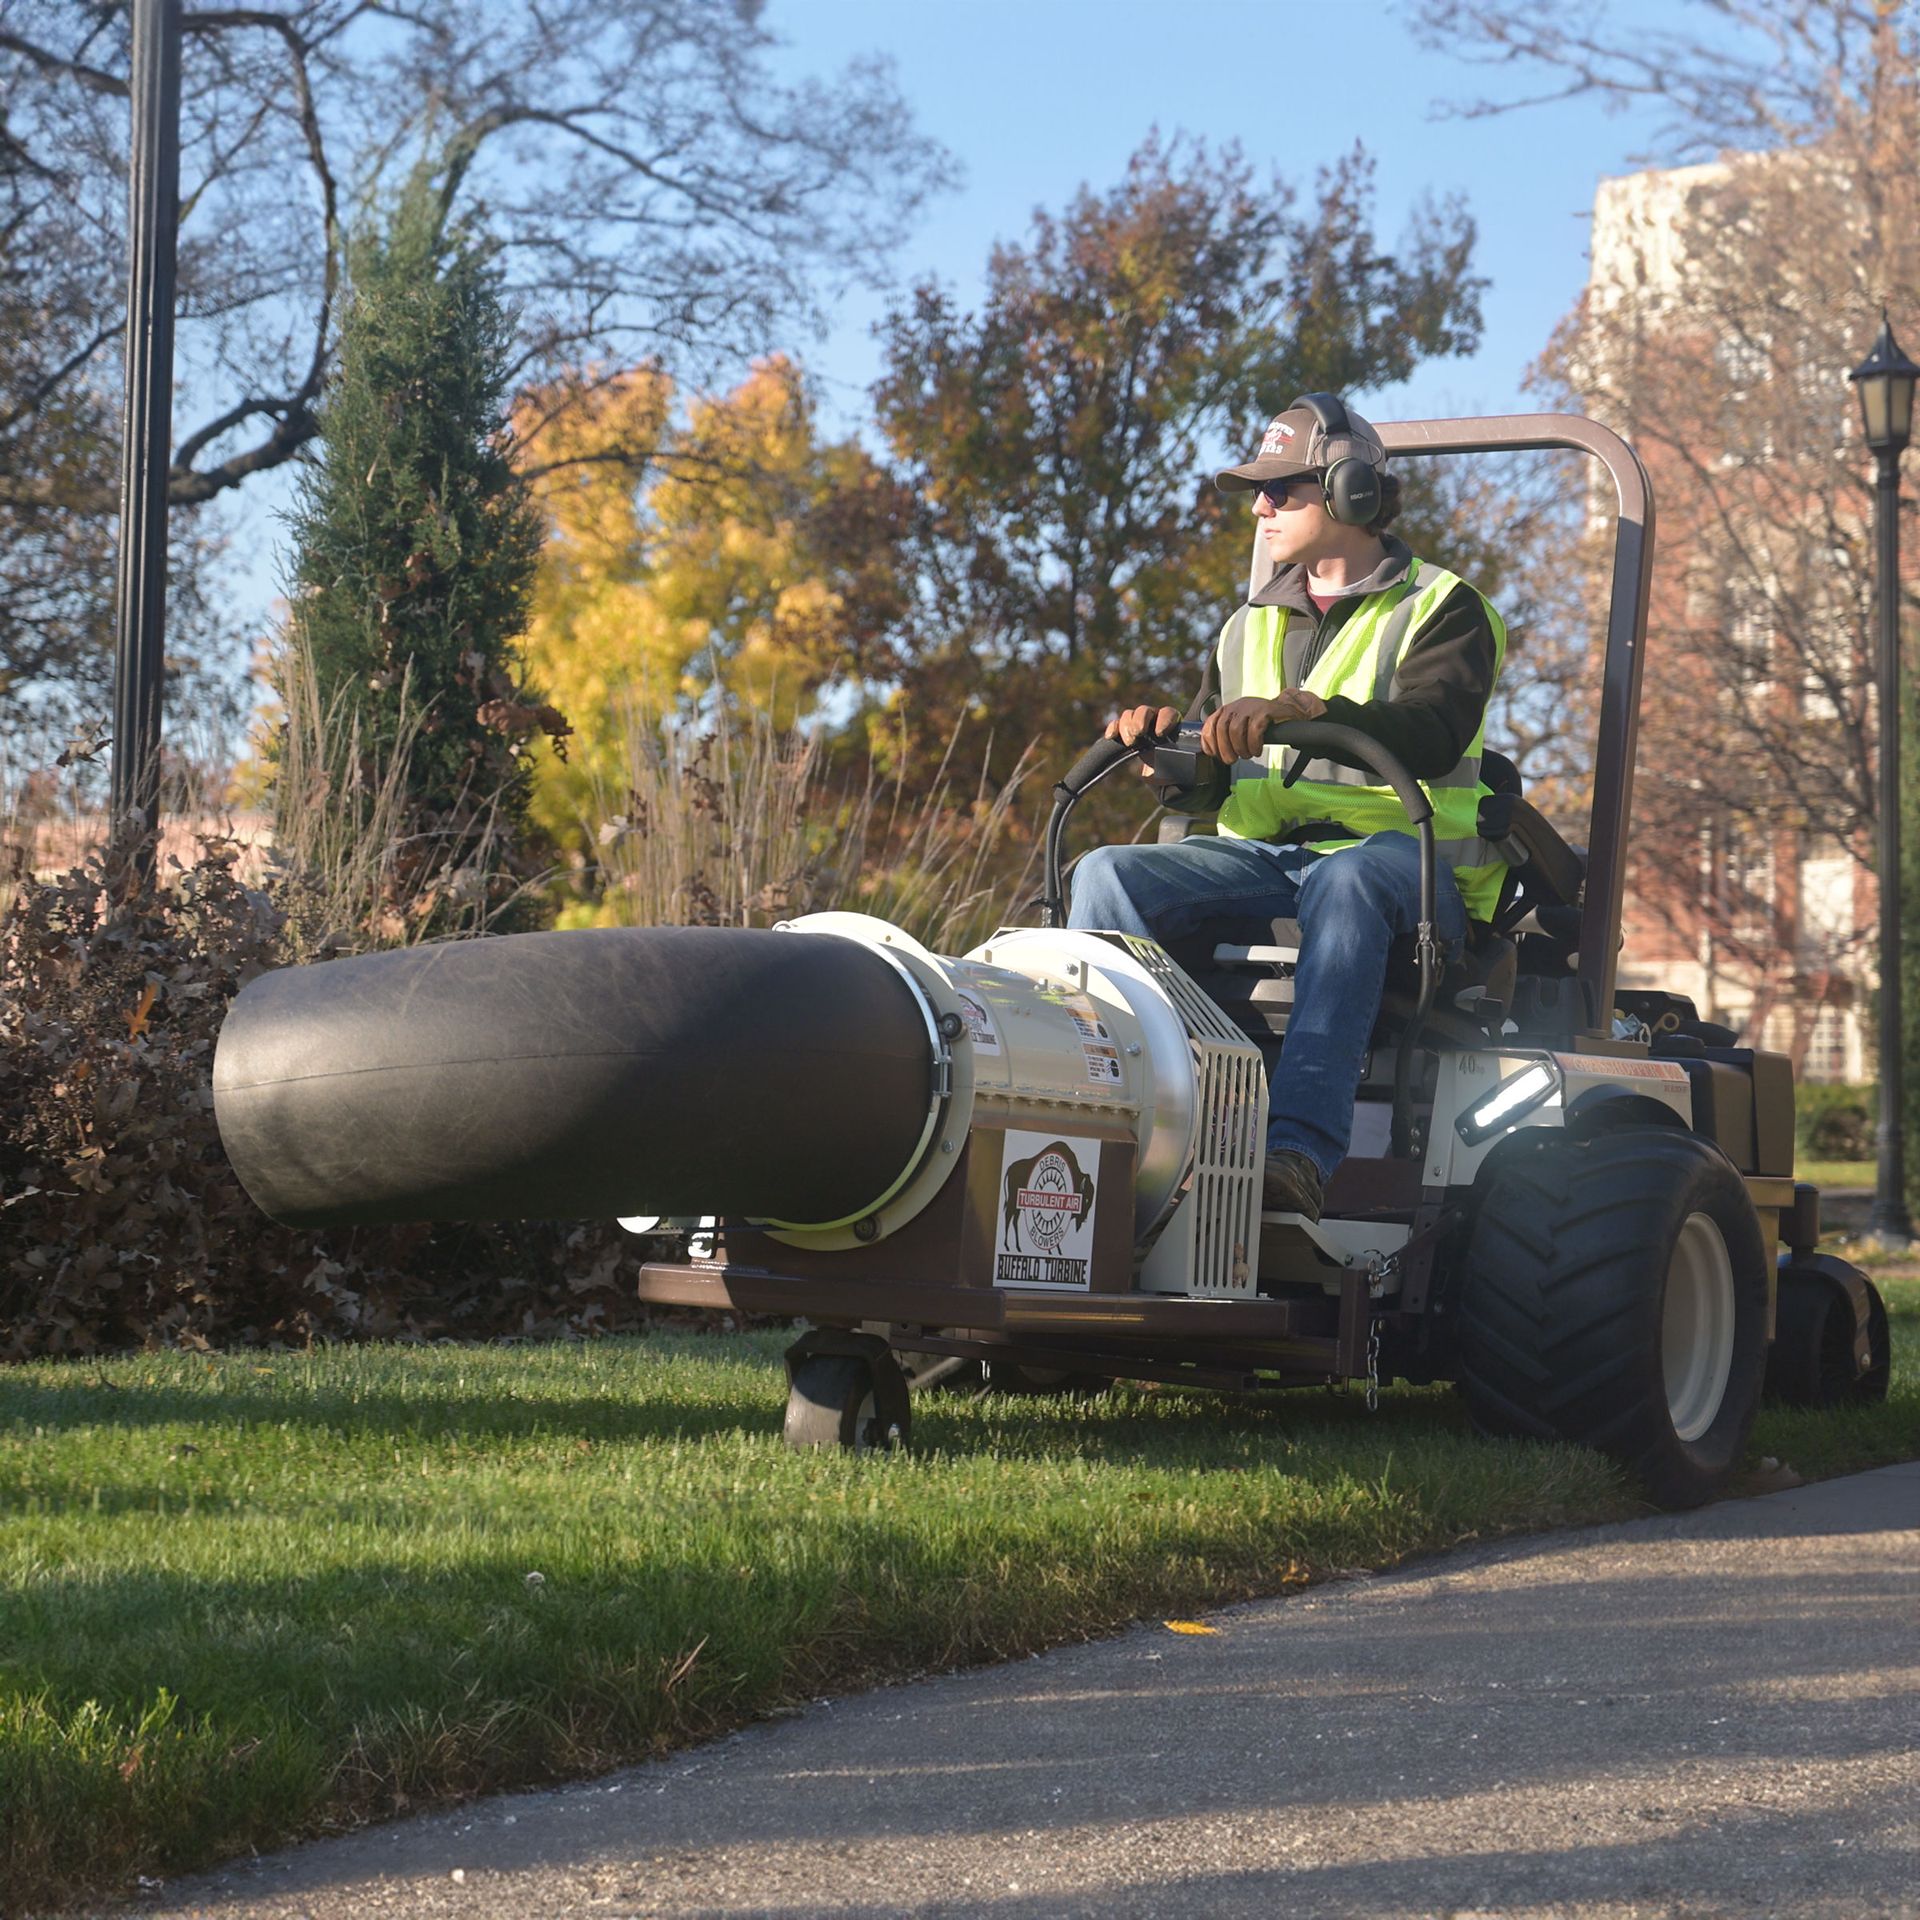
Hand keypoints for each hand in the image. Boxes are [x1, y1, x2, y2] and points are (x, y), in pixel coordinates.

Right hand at [1105, 704, 1181, 778]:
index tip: (1160, 733)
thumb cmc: (1179, 769)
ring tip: (1130, 743)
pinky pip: (1116, 725)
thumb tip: (1169, 767)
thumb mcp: (1184, 767)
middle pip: (1144, 711)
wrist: (1167, 776)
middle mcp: (1155, 720)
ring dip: (1126, 726)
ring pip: (1129, 715)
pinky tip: (1111, 736)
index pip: (1168, 714)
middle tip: (1138, 733)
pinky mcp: (1126, 734)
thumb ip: (1181, 763)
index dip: (1164, 720)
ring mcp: (1139, 725)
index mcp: (1173, 724)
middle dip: (1139, 721)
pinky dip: (1113, 728)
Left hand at [1200, 690, 1326, 763]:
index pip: (1210, 724)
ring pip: (1236, 731)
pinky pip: (1254, 730)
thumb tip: (1214, 751)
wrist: (1288, 711)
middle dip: (1225, 749)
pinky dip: (1254, 744)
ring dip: (1241, 748)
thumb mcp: (1241, 725)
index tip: (1215, 754)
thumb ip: (1226, 734)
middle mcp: (1237, 706)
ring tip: (1248, 754)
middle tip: (1232, 760)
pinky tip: (1257, 750)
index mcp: (1228, 709)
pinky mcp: (1265, 710)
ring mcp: (1251, 707)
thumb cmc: (1263, 721)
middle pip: (1222, 729)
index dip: (1210, 742)